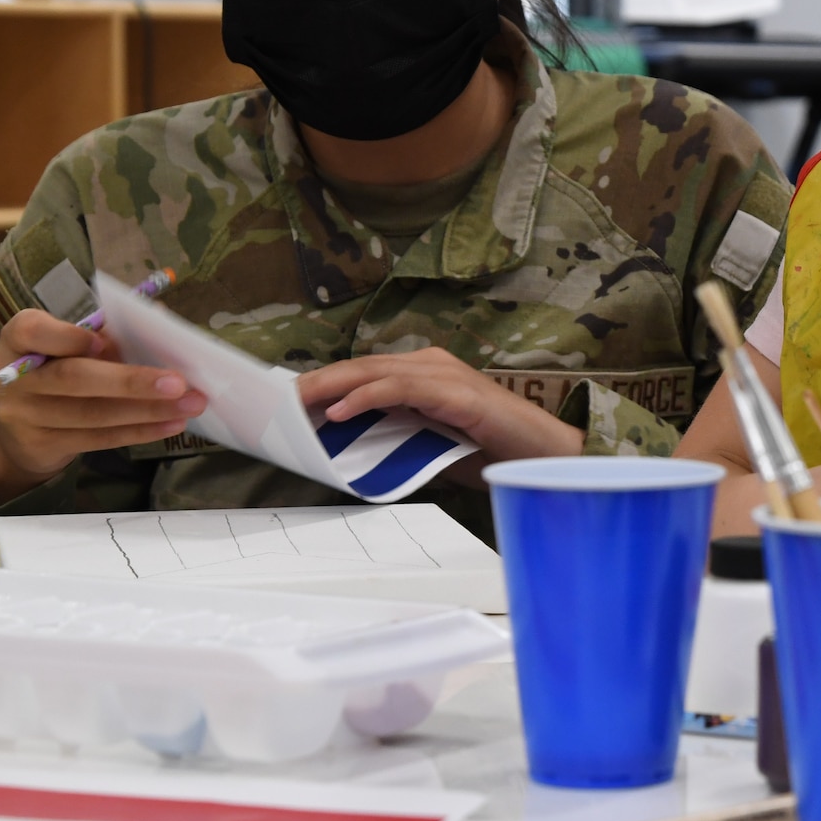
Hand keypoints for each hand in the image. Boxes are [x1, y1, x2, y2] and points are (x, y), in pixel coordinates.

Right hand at [0, 310, 207, 504]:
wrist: (21, 428)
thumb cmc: (56, 367)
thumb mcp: (70, 343)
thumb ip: (106, 330)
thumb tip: (158, 317)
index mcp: (17, 338)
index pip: (31, 330)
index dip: (68, 337)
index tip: (105, 341)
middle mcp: (13, 377)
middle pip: (73, 378)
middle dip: (131, 381)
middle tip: (179, 383)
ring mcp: (23, 415)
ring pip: (92, 413)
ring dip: (147, 410)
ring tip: (189, 404)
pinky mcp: (41, 445)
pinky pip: (97, 438)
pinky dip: (138, 431)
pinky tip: (170, 424)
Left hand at [296, 348, 582, 461]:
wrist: (543, 456)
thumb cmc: (490, 452)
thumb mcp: (430, 443)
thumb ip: (395, 435)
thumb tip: (345, 446)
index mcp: (425, 373)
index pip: (363, 372)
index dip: (324, 382)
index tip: (287, 400)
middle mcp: (432, 365)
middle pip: (361, 366)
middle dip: (316, 381)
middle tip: (277, 400)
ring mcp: (445, 375)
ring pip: (375, 372)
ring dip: (331, 386)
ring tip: (297, 404)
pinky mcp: (456, 393)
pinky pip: (401, 389)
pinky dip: (367, 397)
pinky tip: (340, 410)